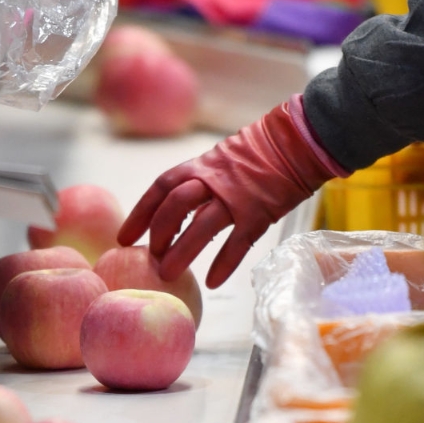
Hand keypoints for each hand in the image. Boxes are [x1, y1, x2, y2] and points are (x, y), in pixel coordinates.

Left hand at [117, 98, 344, 287]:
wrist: (299, 140)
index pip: (160, 189)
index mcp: (200, 166)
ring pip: (201, 227)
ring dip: (181, 253)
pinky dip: (224, 263)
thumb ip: (200, 183)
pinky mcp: (260, 212)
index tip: (124, 237)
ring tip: (168, 275)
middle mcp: (213, 180)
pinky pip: (238, 242)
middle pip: (175, 207)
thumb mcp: (220, 159)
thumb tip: (177, 213)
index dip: (140, 214)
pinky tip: (213, 282)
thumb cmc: (258, 153)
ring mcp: (237, 197)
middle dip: (158, 234)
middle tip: (151, 257)